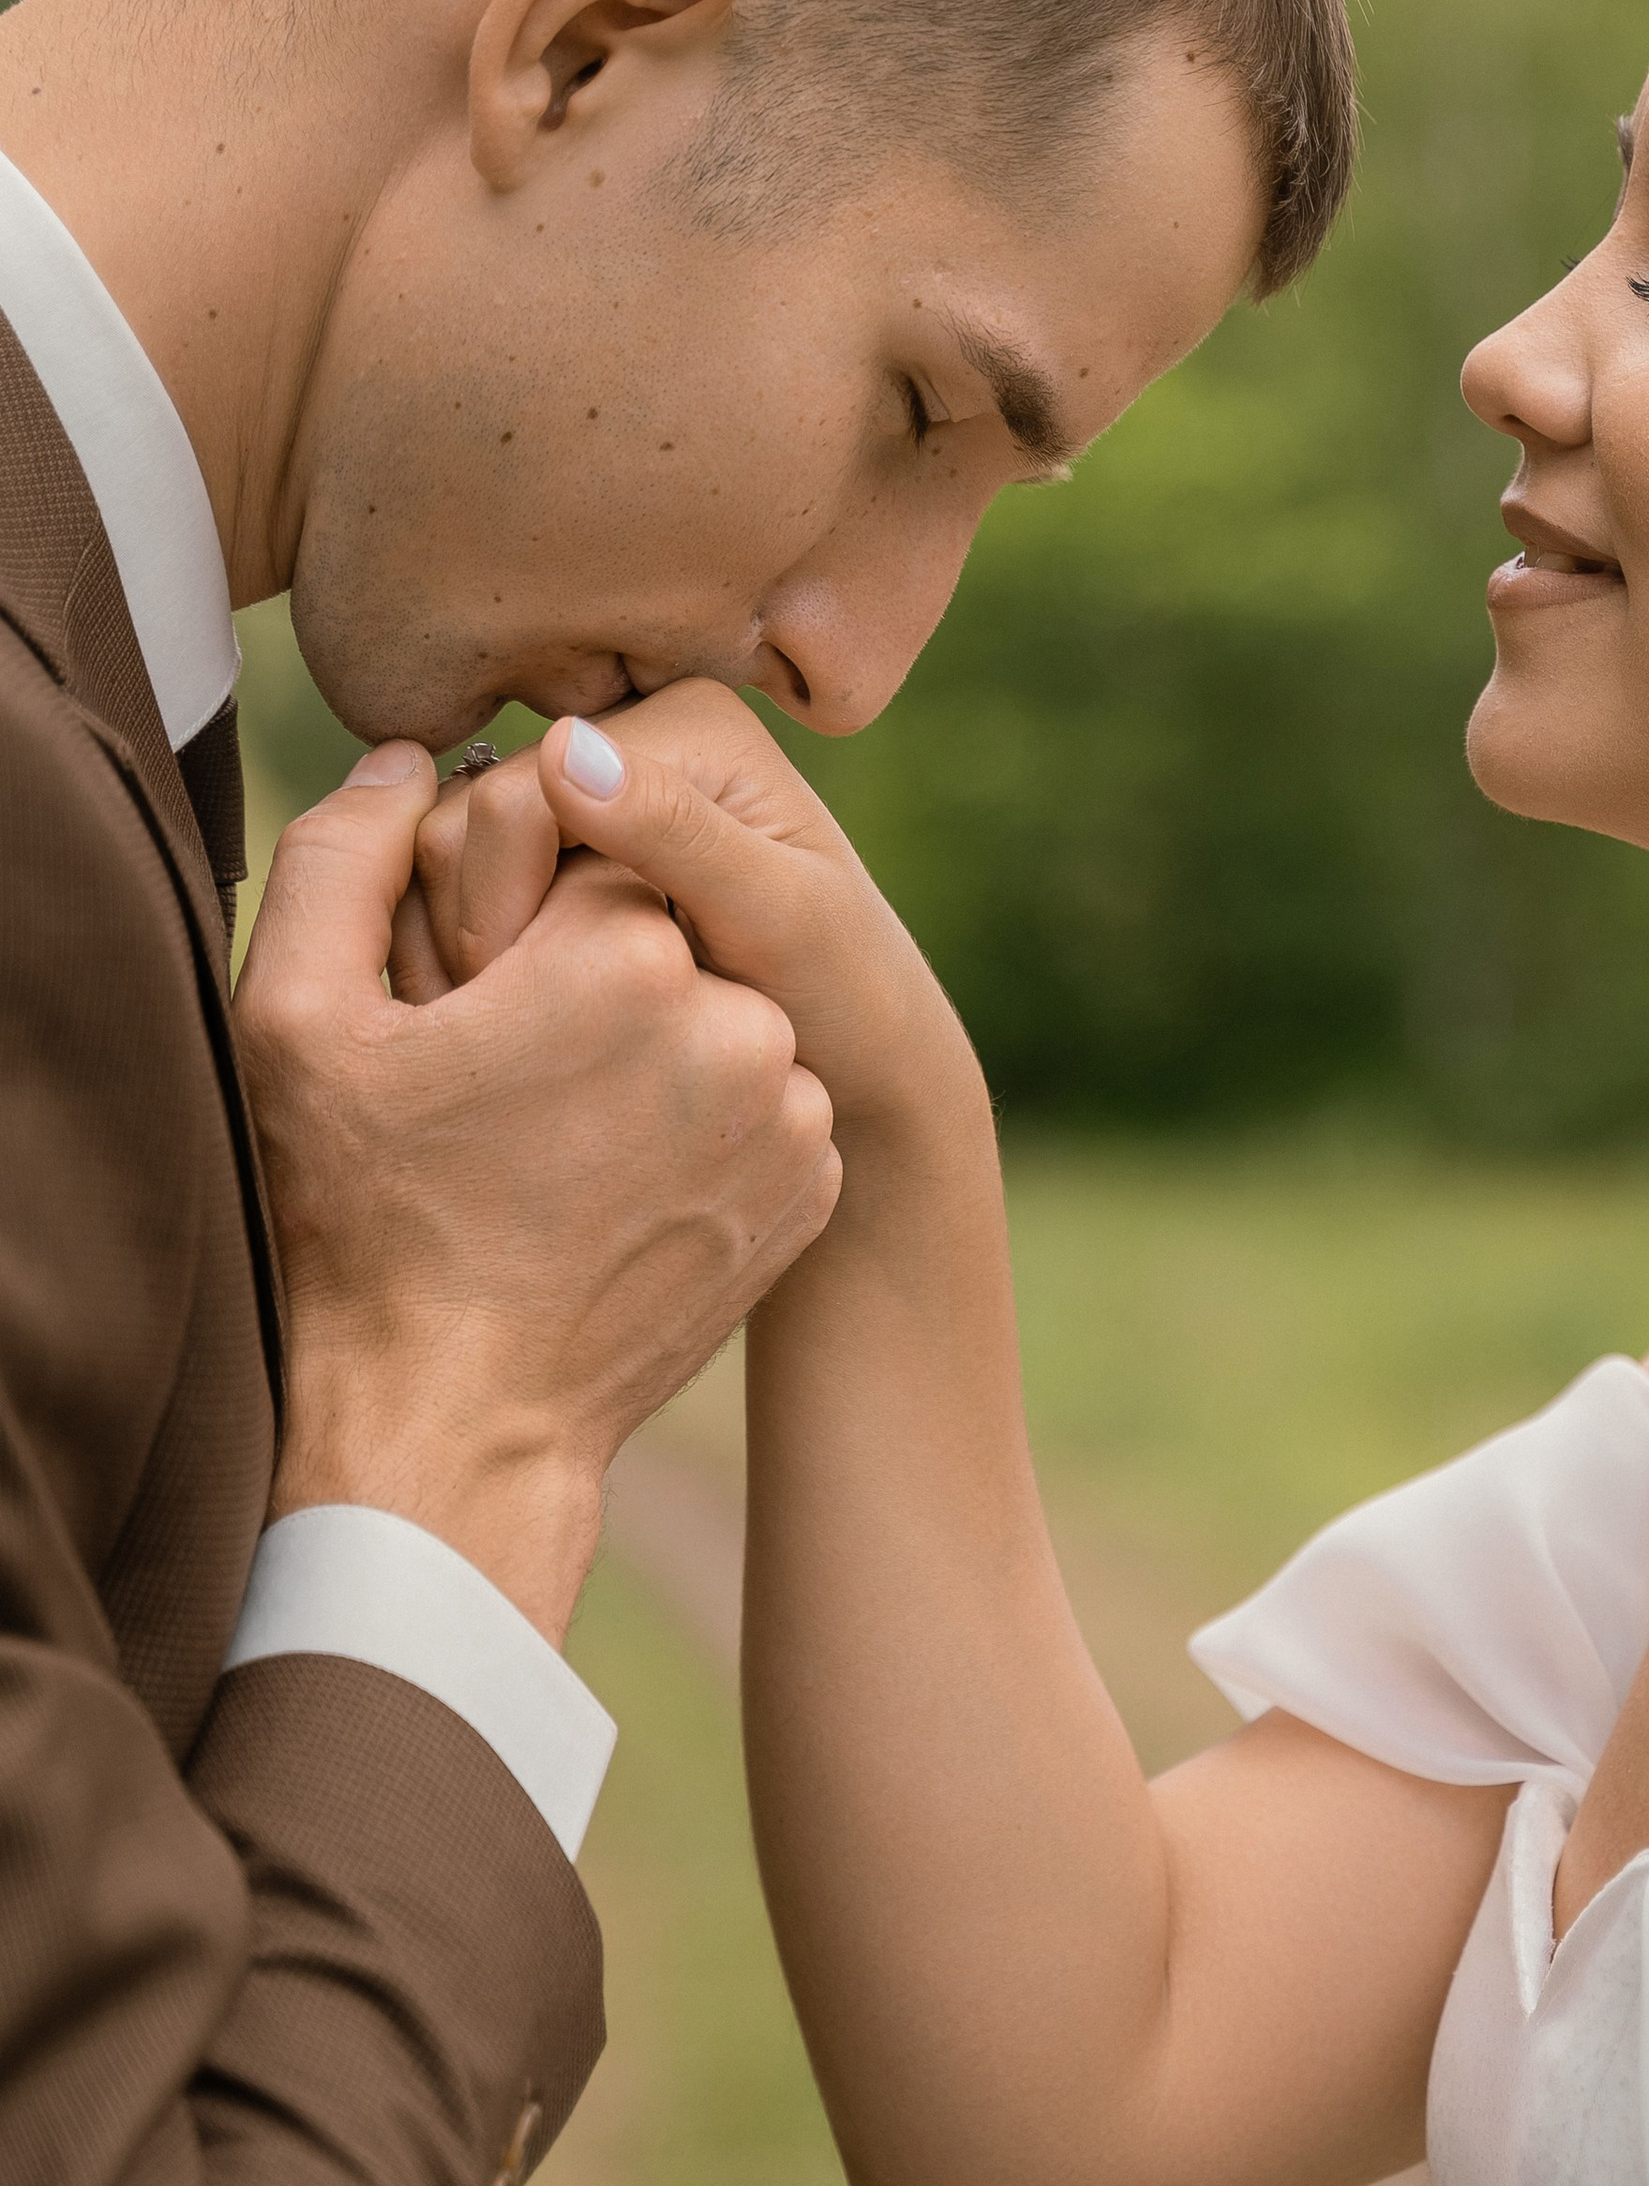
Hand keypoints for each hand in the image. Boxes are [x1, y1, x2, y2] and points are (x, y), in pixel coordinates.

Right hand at [236, 742, 842, 1640]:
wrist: (451, 1425)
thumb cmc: (355, 1221)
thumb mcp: (299, 1020)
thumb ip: (344, 855)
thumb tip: (414, 761)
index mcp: (625, 950)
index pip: (587, 860)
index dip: (517, 926)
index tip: (469, 1007)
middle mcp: (738, 1020)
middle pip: (660, 937)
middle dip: (590, 987)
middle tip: (506, 1090)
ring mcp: (789, 1115)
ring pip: (715, 1019)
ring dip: (650, 1056)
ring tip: (556, 1146)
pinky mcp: (812, 1188)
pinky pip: (757, 1106)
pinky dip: (697, 1127)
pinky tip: (613, 1186)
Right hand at [402, 688, 974, 1150]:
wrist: (866, 1070)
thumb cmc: (849, 1004)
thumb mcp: (778, 920)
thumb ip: (680, 836)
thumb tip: (566, 747)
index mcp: (686, 725)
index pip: (513, 801)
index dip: (501, 913)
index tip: (538, 1014)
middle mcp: (632, 738)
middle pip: (465, 826)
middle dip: (482, 935)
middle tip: (528, 1036)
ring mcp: (593, 799)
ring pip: (450, 870)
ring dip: (474, 958)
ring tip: (531, 1039)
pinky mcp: (570, 857)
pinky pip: (468, 902)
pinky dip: (482, 967)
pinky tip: (527, 1029)